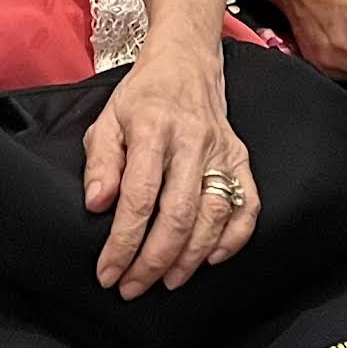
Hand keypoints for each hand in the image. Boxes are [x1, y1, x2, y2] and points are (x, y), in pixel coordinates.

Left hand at [83, 46, 258, 298]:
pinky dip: (234, 238)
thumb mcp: (108, 118)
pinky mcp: (241, 157)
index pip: (139, 197)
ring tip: (167, 280)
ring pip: (213, 215)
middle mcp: (190, 140)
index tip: (108, 272)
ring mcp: (220, 149)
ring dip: (191, 257)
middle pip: (178, 214)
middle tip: (133, 287)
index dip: (123, 242)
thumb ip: (101, 162)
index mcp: (151, 127)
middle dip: (154, 260)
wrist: (186, 61)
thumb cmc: (142, 95)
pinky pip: (248, 205)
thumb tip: (98, 204)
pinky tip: (211, 258)